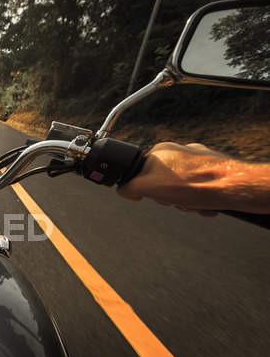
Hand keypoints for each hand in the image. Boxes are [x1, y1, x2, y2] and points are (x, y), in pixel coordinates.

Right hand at [117, 142, 269, 214]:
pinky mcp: (212, 167)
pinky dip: (200, 198)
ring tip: (195, 204)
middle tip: (178, 202)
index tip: (158, 197)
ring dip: (186, 201)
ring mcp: (196, 158)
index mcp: (159, 152)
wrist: (233, 186)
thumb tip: (122, 190)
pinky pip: (198, 186)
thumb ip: (130, 187)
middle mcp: (177, 151)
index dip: (149, 191)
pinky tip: (205, 204)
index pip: (142, 174)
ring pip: (181, 186)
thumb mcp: (150, 187)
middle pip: (162, 182)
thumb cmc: (195, 185)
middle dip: (169, 198)